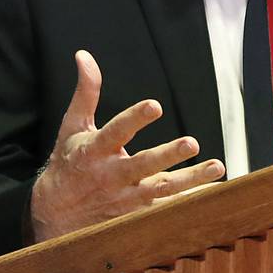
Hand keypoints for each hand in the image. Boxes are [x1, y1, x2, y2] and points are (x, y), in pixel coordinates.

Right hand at [29, 50, 224, 241]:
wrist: (55, 216)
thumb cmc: (68, 163)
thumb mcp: (72, 127)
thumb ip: (86, 92)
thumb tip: (84, 56)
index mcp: (94, 150)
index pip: (116, 131)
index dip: (135, 118)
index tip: (155, 104)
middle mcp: (111, 175)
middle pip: (142, 165)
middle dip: (168, 155)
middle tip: (192, 143)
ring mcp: (125, 198)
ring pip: (161, 190)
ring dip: (191, 180)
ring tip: (217, 166)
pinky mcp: (136, 214)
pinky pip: (167, 208)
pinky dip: (191, 201)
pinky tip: (215, 190)